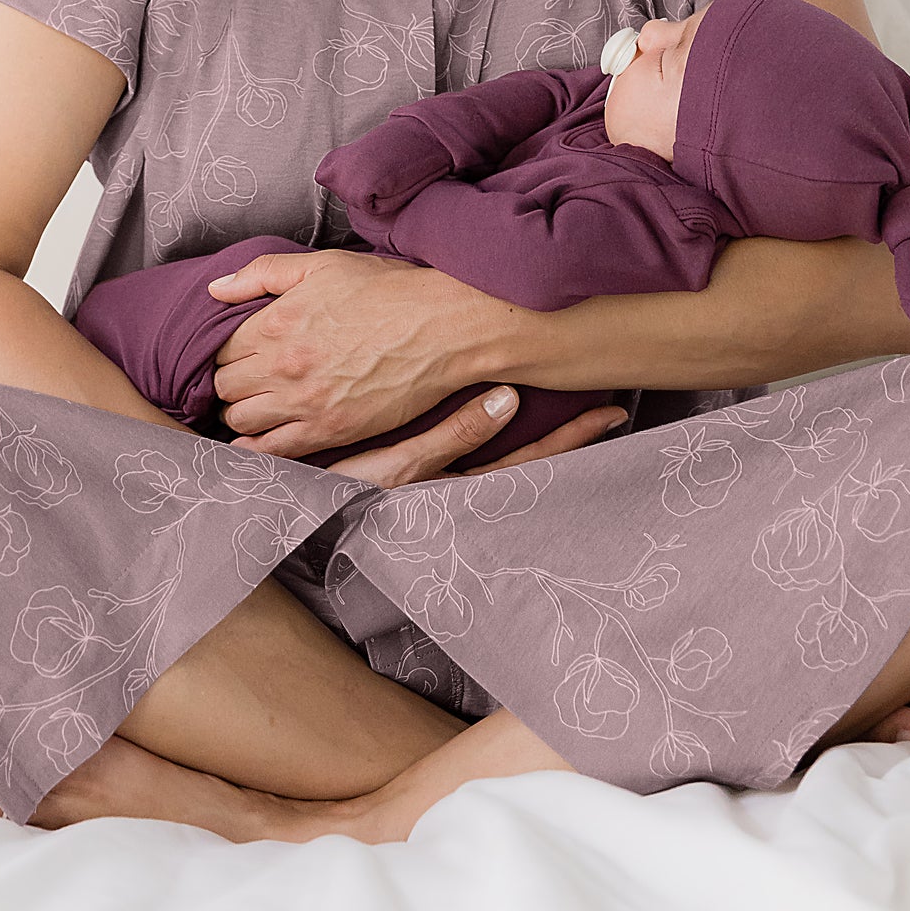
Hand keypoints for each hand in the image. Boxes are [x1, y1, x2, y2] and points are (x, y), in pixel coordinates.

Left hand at [208, 248, 493, 457]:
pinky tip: (258, 442)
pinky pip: (274, 451)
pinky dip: (257, 449)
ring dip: (242, 414)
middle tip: (246, 380)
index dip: (225, 352)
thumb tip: (215, 289)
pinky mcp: (330, 430)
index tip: (239, 354)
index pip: (220, 349)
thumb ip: (262, 274)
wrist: (441, 326)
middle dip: (230, 383)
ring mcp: (305, 401)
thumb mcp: (322, 266)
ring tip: (256, 406)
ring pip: (241, 420)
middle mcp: (282, 365)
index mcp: (276, 322)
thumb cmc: (387, 291)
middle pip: (225, 387)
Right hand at [320, 385, 629, 487]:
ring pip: (514, 459)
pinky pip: (486, 457)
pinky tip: (520, 406)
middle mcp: (463, 495)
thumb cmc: (341, 495)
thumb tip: (511, 397)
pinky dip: (512, 436)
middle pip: (532, 460)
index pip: (533, 462)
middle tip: (614, 402)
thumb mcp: (398, 467)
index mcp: (462, 493)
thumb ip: (454, 436)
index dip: (574, 436)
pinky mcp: (430, 481)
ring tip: (585, 402)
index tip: (610, 409)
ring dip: (550, 432)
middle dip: (573, 433)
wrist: (295, 513)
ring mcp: (449, 489)